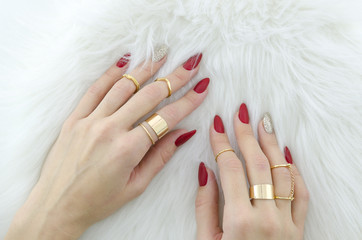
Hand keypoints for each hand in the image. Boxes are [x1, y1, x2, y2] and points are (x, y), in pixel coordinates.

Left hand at [6, 51, 207, 239]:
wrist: (56, 206)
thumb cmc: (98, 202)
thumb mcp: (136, 186)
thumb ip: (160, 157)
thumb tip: (183, 133)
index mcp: (128, 149)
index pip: (166, 117)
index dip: (188, 101)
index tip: (202, 87)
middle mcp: (109, 129)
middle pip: (149, 95)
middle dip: (174, 78)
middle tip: (190, 64)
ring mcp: (90, 121)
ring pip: (123, 87)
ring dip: (146, 69)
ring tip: (162, 55)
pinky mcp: (75, 119)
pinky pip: (95, 90)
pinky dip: (111, 74)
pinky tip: (124, 62)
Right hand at [195, 105, 308, 239]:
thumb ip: (205, 206)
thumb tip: (205, 171)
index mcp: (239, 221)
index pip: (229, 168)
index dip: (221, 143)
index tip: (216, 125)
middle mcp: (267, 217)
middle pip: (257, 164)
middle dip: (246, 135)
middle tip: (240, 114)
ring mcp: (287, 222)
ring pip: (281, 172)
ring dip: (271, 145)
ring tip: (264, 123)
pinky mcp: (299, 229)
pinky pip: (301, 193)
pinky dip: (294, 171)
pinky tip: (286, 154)